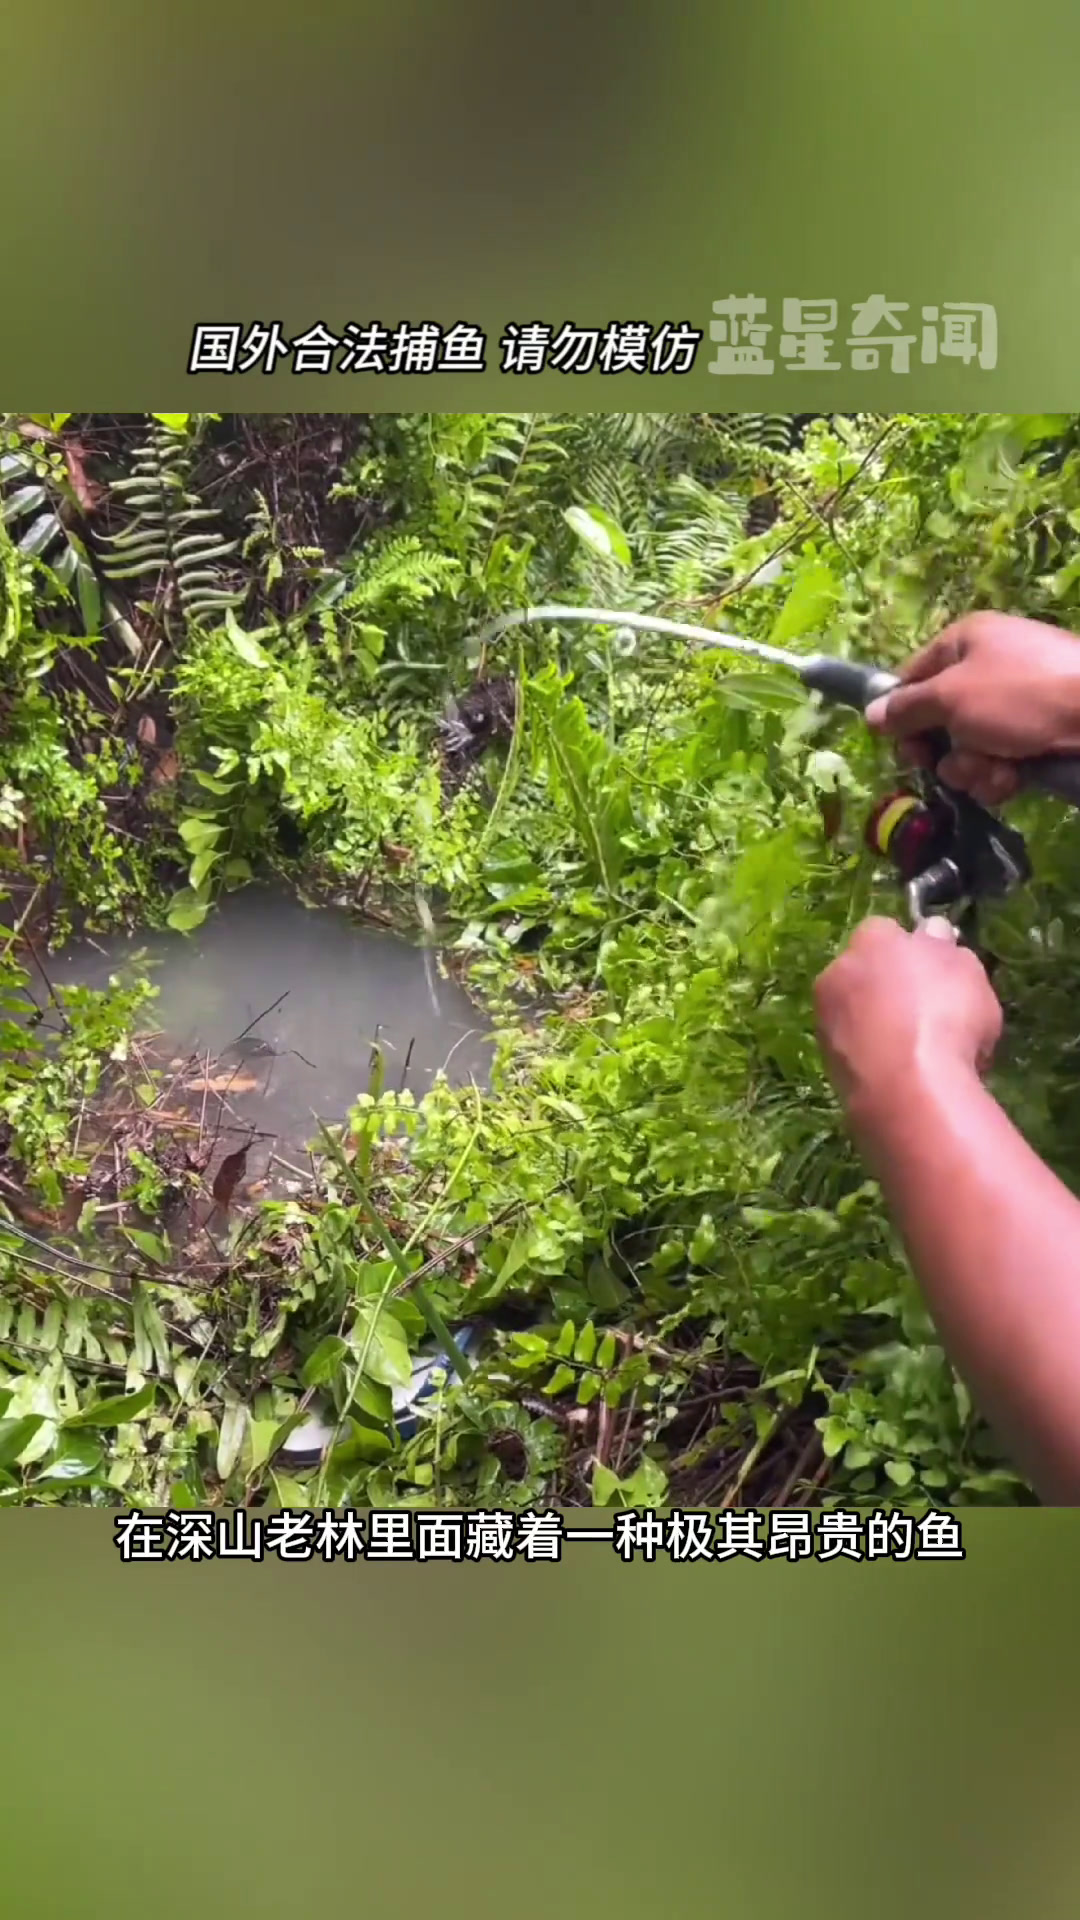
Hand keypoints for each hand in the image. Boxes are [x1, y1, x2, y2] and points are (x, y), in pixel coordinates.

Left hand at [814, 916, 1002, 1118]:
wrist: (908, 1089)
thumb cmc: (946, 1017)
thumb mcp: (967, 971)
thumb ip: (944, 949)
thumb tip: (931, 933)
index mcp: (870, 940)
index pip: (885, 930)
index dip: (910, 948)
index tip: (935, 971)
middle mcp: (836, 973)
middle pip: (865, 972)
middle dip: (888, 986)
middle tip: (929, 1011)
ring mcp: (826, 1020)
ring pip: (857, 1013)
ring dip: (880, 1024)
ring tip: (922, 1051)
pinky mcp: (827, 1063)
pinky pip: (857, 1050)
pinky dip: (876, 1056)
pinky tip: (906, 1075)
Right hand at [864, 611, 1079, 804]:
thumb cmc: (1020, 695)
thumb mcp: (952, 697)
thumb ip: (906, 708)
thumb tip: (870, 714)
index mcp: (964, 642)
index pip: (911, 678)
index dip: (902, 715)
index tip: (903, 746)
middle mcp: (986, 669)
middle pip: (937, 722)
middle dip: (945, 751)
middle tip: (955, 760)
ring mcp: (1012, 706)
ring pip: (966, 750)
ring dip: (974, 768)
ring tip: (998, 768)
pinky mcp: (1034, 736)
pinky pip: (997, 761)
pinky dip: (1001, 775)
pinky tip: (1016, 777)